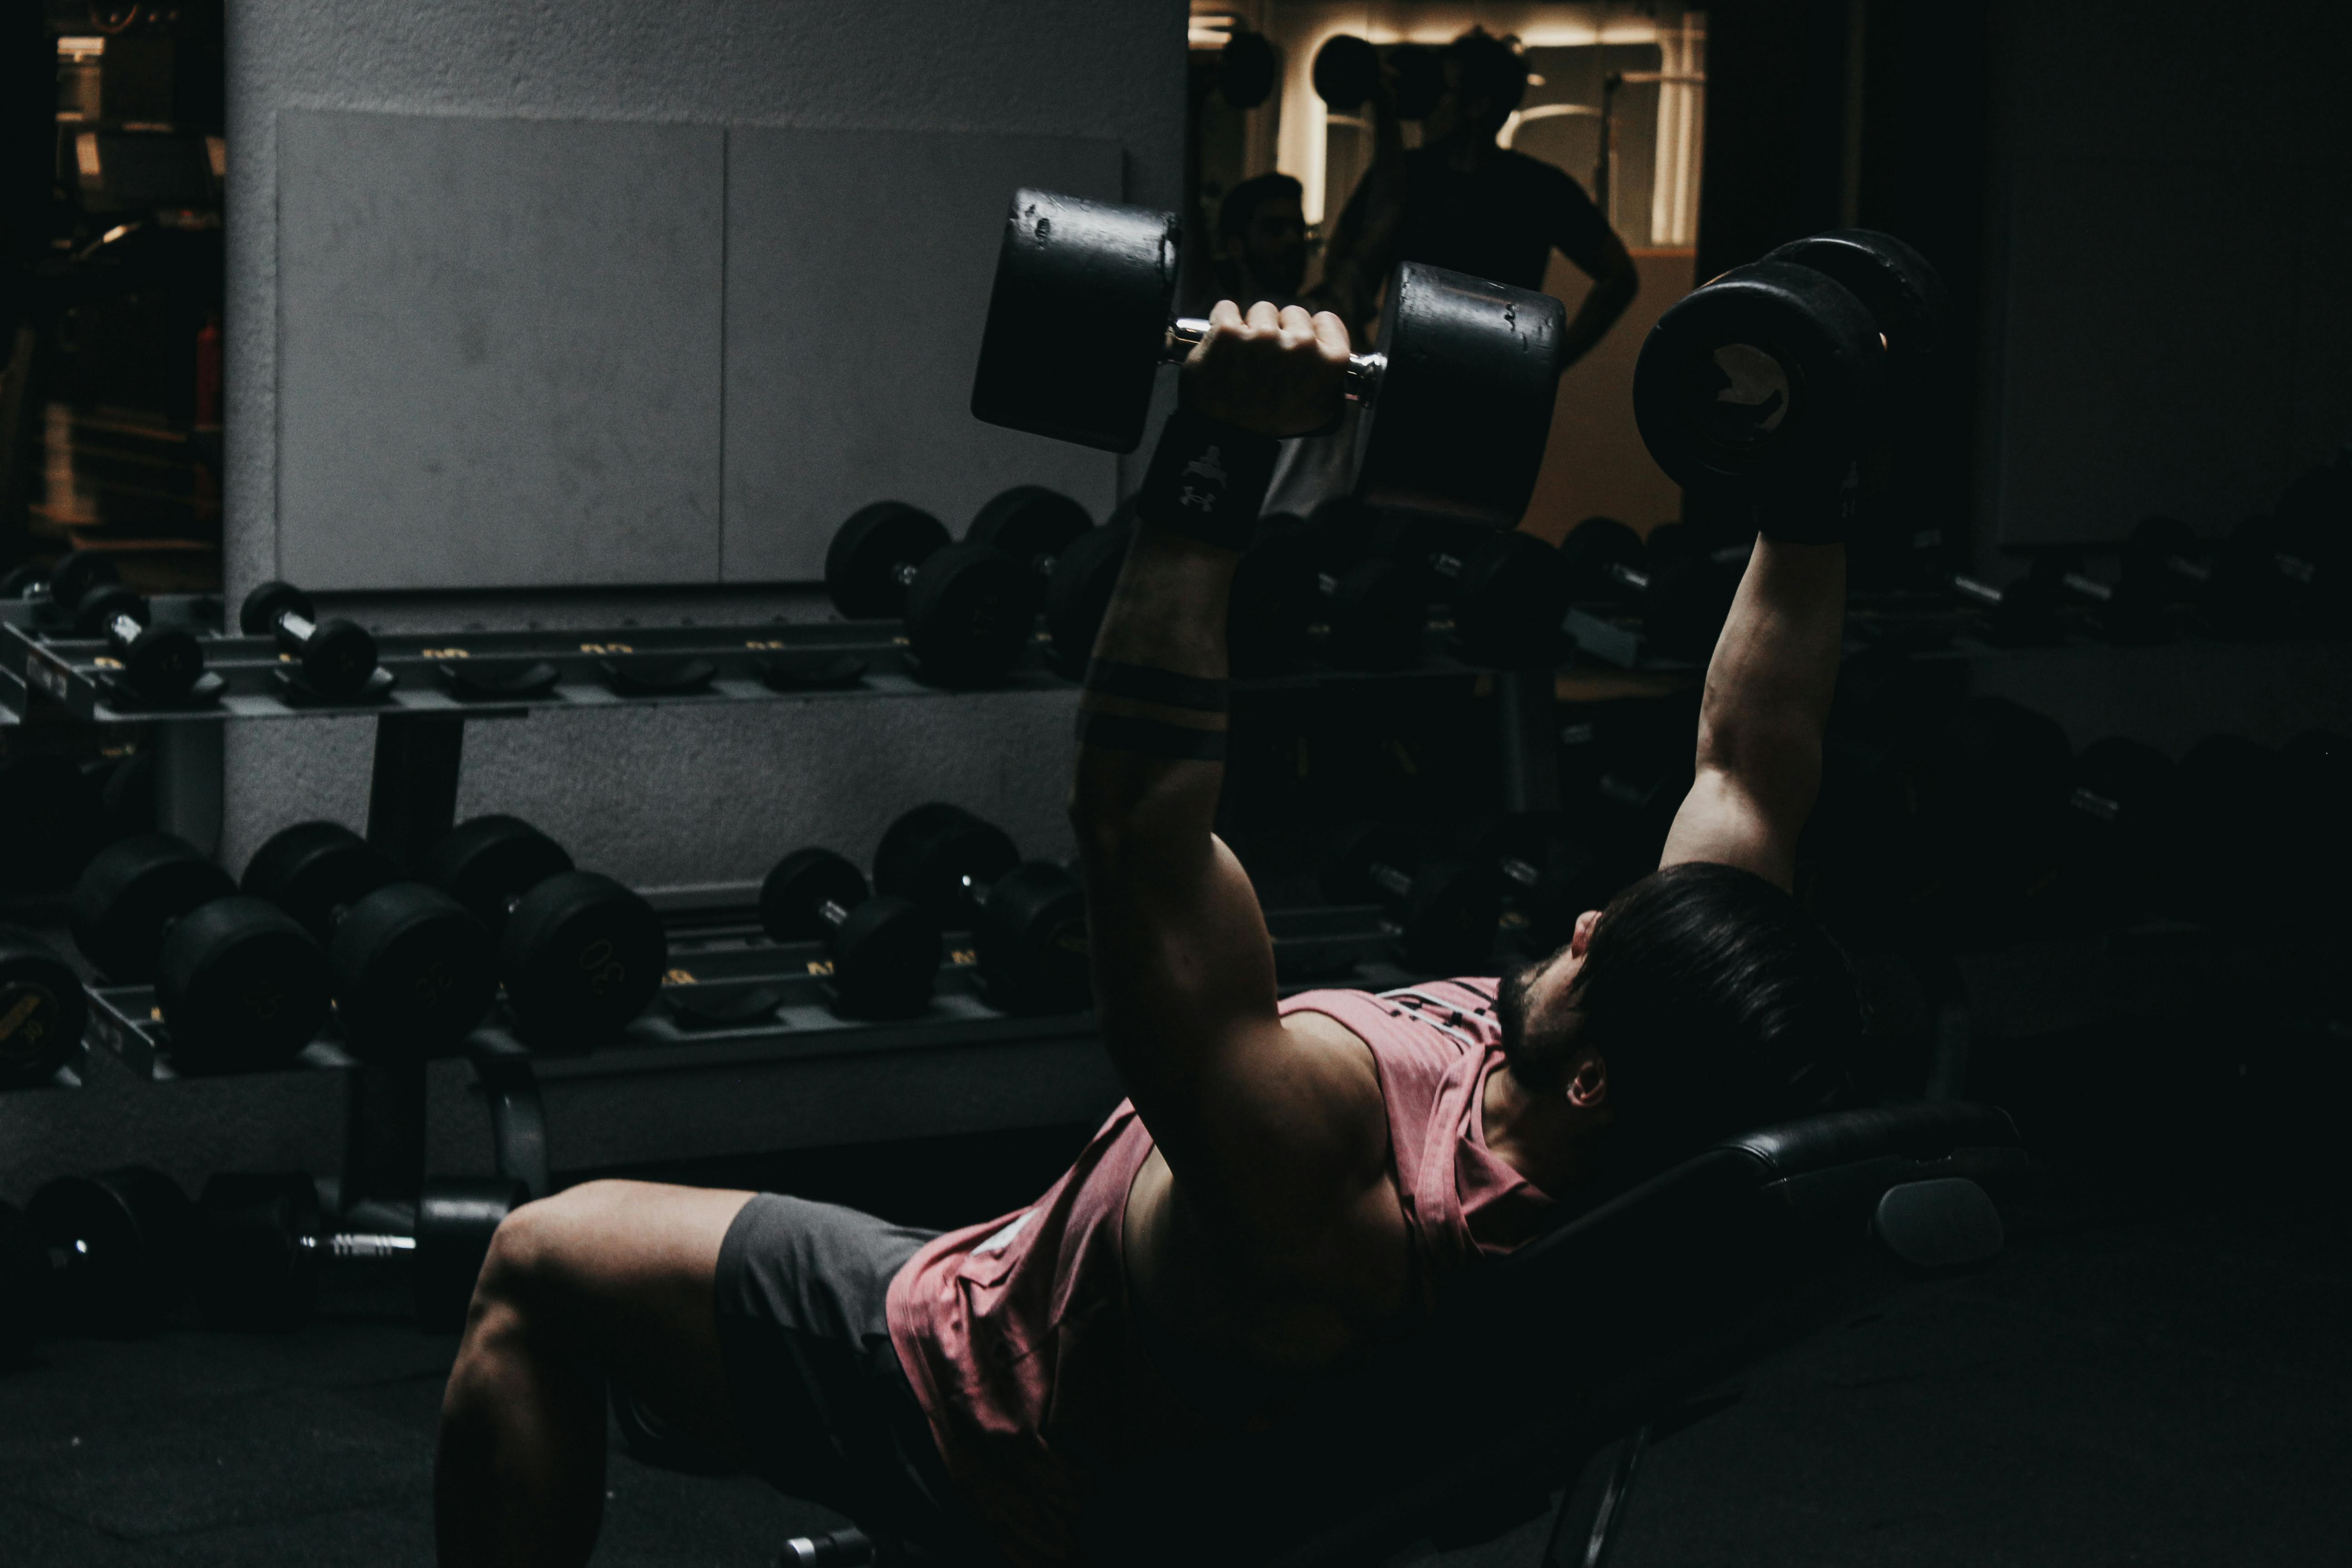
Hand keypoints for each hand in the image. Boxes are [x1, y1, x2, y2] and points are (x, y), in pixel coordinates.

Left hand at [1180, 300, 1351, 437]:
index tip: (1297, 347)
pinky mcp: (1228, 334)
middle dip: (1280, 331)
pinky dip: (1222, 323)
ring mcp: (1263, 337)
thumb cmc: (1272, 424)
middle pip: (1293, 313)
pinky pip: (1226, 309)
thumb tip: (1325, 348)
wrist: (1227, 441)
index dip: (1310, 332)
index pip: (1326, 321)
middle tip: (1268, 362)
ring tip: (1245, 359)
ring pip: (1261, 310)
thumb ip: (1329, 375)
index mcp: (1330, 363)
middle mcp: (1301, 347)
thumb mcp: (1319, 407)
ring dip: (1252, 328)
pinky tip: (1223, 348)